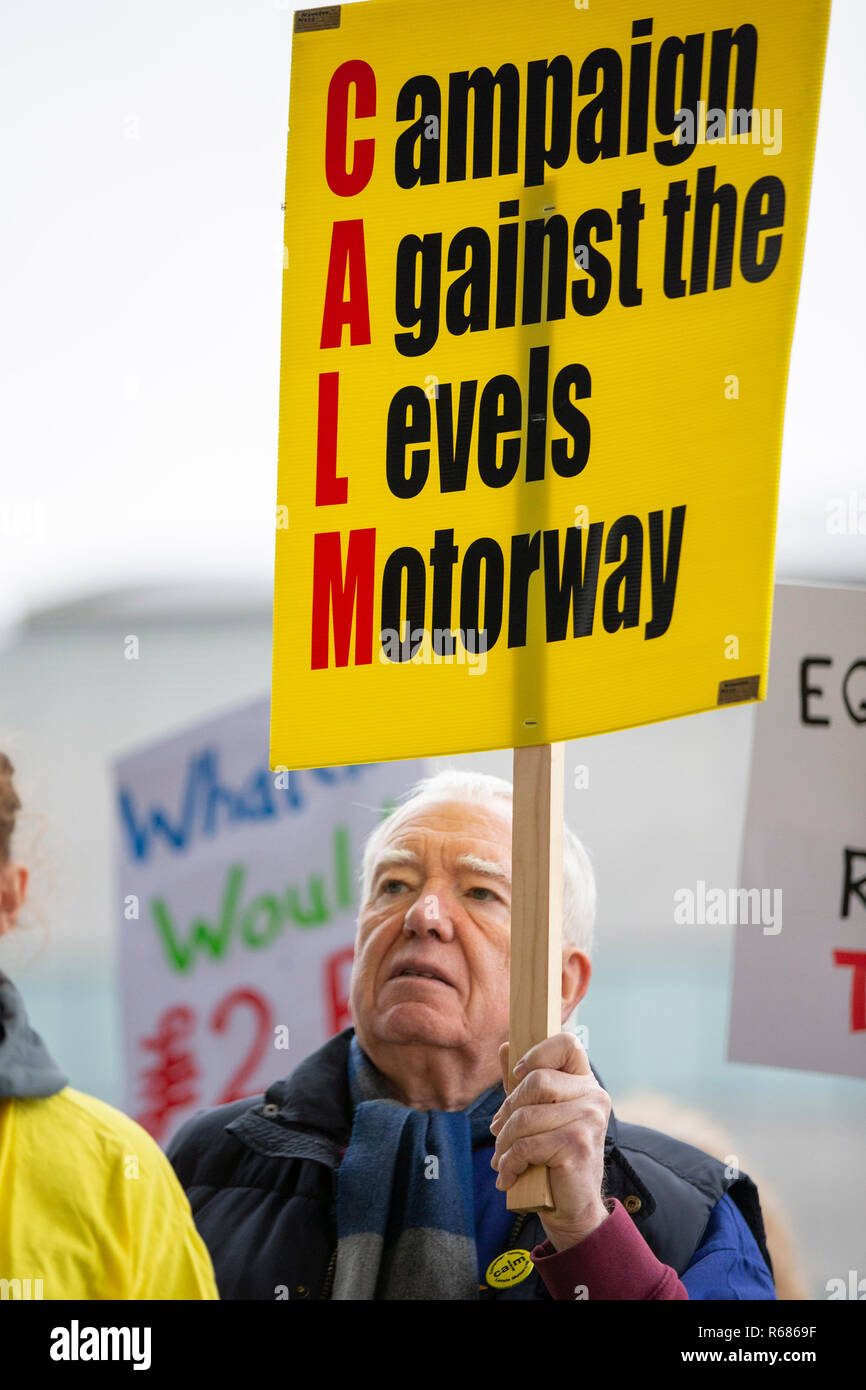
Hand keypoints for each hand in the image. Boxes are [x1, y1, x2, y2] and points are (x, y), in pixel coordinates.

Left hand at [490, 1032, 610, 1251]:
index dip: (538, 1052)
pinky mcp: (577, 1145)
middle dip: (508, 1110)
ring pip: (526, 1117)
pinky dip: (508, 1163)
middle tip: (499, 1132)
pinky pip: (527, 1145)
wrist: (573, 1208)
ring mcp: (589, 1120)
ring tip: (502, 1159)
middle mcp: (594, 1097)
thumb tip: (505, 1046)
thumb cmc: (553, 1157)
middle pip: (537, 1081)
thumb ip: (522, 1082)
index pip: (568, 1043)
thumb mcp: (537, 1115)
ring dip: (504, 1143)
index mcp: (586, 1083)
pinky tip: (508, 1175)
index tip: (518, 1073)